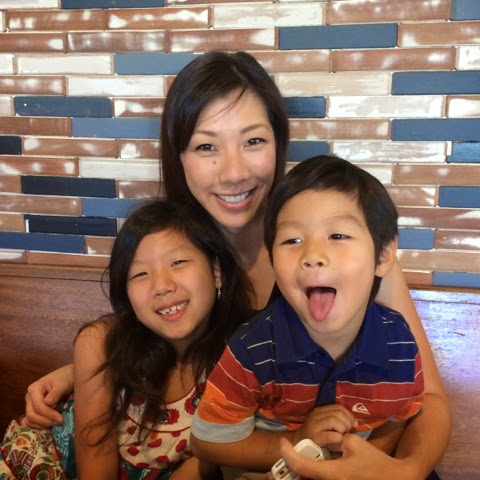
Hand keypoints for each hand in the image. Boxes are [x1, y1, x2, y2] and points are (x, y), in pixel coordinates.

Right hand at [21, 364, 73, 427]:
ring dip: (42, 424)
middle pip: (31, 415)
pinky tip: (48, 425)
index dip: (48, 414)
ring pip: (30, 420)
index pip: (38, 406)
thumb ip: (55, 393)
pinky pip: (31, 421)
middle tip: (59, 422)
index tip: (60, 419)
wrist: (68, 377)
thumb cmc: (66, 378)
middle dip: (45, 421)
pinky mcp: (34, 410)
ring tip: (56, 423)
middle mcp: (29, 397)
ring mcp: (30, 405)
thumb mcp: (63, 384)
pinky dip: (38, 425)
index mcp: (34, 389)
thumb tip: (47, 403)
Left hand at [275, 435, 413, 479]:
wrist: (394, 479)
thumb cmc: (374, 462)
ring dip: (297, 477)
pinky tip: (302, 473)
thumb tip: (324, 442)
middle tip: (272, 470)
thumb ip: (334, 440)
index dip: (288, 454)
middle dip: (285, 475)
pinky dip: (307, 477)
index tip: (283, 443)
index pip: (302, 466)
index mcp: (332, 473)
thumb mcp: (353, 443)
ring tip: (284, 470)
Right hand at [293, 404, 356, 449]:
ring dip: (343, 429)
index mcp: (320, 411)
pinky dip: (339, 439)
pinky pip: (332, 435)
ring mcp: (314, 425)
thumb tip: (354, 423)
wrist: (298, 448)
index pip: (338, 407)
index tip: (353, 425)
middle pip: (338, 413)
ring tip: (342, 436)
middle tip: (348, 432)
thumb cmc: (316, 438)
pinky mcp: (315, 438)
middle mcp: (316, 415)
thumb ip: (336, 420)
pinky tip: (338, 442)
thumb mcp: (324, 425)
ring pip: (334, 420)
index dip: (349, 415)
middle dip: (347, 422)